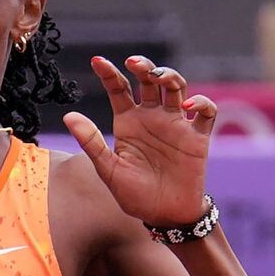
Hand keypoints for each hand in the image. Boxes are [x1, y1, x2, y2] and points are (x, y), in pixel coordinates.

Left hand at [63, 56, 216, 226]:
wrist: (163, 215)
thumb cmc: (133, 194)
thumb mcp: (108, 169)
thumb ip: (91, 142)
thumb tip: (68, 116)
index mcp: (128, 122)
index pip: (119, 89)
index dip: (109, 73)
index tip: (97, 60)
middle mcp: (151, 117)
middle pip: (150, 81)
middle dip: (144, 66)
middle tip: (134, 62)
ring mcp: (175, 125)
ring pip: (177, 88)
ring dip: (169, 76)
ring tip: (157, 76)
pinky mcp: (197, 137)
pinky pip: (206, 113)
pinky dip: (202, 103)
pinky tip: (188, 105)